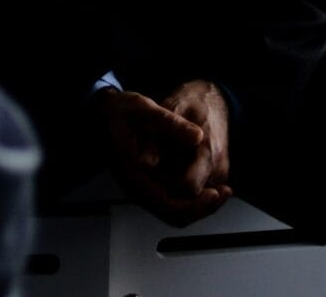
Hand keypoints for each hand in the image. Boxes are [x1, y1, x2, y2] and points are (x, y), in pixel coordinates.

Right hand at [99, 86, 232, 226]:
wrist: (101, 113)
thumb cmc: (119, 112)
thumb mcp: (145, 110)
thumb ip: (170, 124)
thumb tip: (197, 137)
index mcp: (134, 175)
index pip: (169, 205)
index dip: (196, 203)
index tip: (216, 192)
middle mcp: (136, 188)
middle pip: (173, 214)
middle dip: (202, 207)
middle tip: (224, 193)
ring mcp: (140, 188)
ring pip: (173, 210)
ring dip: (197, 203)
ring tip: (219, 190)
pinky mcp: (146, 183)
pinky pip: (169, 199)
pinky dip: (189, 197)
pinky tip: (203, 184)